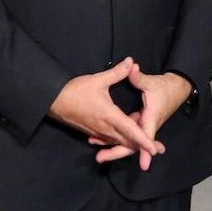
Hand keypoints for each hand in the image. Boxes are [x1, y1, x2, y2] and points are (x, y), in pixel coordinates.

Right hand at [48, 57, 163, 161]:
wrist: (53, 101)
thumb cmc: (75, 91)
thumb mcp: (98, 80)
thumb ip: (117, 73)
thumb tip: (131, 62)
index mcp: (109, 116)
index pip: (131, 130)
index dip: (143, 140)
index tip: (154, 149)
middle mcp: (105, 128)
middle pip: (127, 141)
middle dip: (142, 145)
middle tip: (158, 148)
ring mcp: (97, 131)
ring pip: (118, 141)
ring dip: (130, 141)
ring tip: (143, 138)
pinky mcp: (92, 131)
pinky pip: (109, 139)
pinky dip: (119, 139)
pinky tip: (123, 135)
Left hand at [91, 66, 191, 169]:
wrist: (177, 88)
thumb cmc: (165, 87)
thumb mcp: (151, 82)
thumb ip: (138, 77)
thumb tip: (131, 66)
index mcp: (151, 117)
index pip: (147, 136)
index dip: (145, 149)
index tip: (144, 164)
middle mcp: (148, 125)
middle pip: (134, 144)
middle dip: (117, 152)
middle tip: (100, 158)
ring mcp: (144, 126)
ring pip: (129, 141)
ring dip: (114, 147)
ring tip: (97, 153)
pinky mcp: (141, 123)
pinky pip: (128, 135)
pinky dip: (116, 139)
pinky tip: (100, 140)